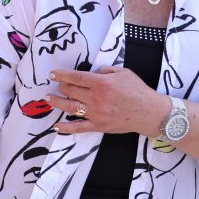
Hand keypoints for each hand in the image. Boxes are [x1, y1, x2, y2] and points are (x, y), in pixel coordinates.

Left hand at [46, 66, 165, 135]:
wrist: (150, 112)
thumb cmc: (138, 90)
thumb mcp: (123, 72)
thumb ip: (105, 70)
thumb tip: (91, 72)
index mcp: (102, 83)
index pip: (76, 77)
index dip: (61, 75)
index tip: (52, 74)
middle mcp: (96, 98)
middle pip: (70, 91)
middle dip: (62, 87)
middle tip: (59, 85)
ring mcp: (96, 113)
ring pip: (70, 107)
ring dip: (57, 102)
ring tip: (49, 98)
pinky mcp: (99, 125)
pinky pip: (79, 127)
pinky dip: (66, 128)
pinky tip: (56, 126)